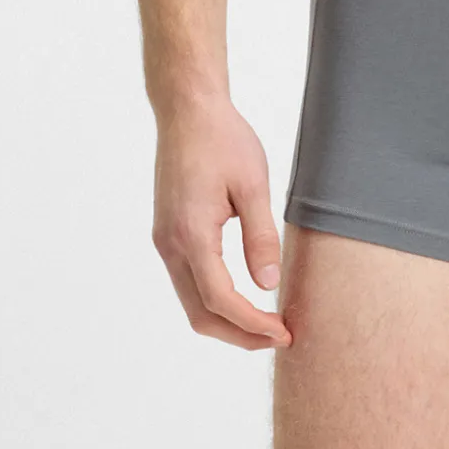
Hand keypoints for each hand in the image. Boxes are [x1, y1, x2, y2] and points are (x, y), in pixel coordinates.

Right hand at [151, 96, 292, 350]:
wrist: (188, 111)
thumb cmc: (223, 139)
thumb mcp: (253, 185)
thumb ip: (260, 237)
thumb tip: (268, 286)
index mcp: (191, 235)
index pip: (221, 300)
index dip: (252, 325)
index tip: (284, 333)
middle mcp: (170, 245)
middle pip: (200, 314)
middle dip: (239, 334)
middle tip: (279, 337)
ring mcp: (164, 242)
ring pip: (191, 302)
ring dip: (226, 321)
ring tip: (265, 323)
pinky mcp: (167, 235)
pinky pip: (187, 282)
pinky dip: (213, 300)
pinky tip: (242, 298)